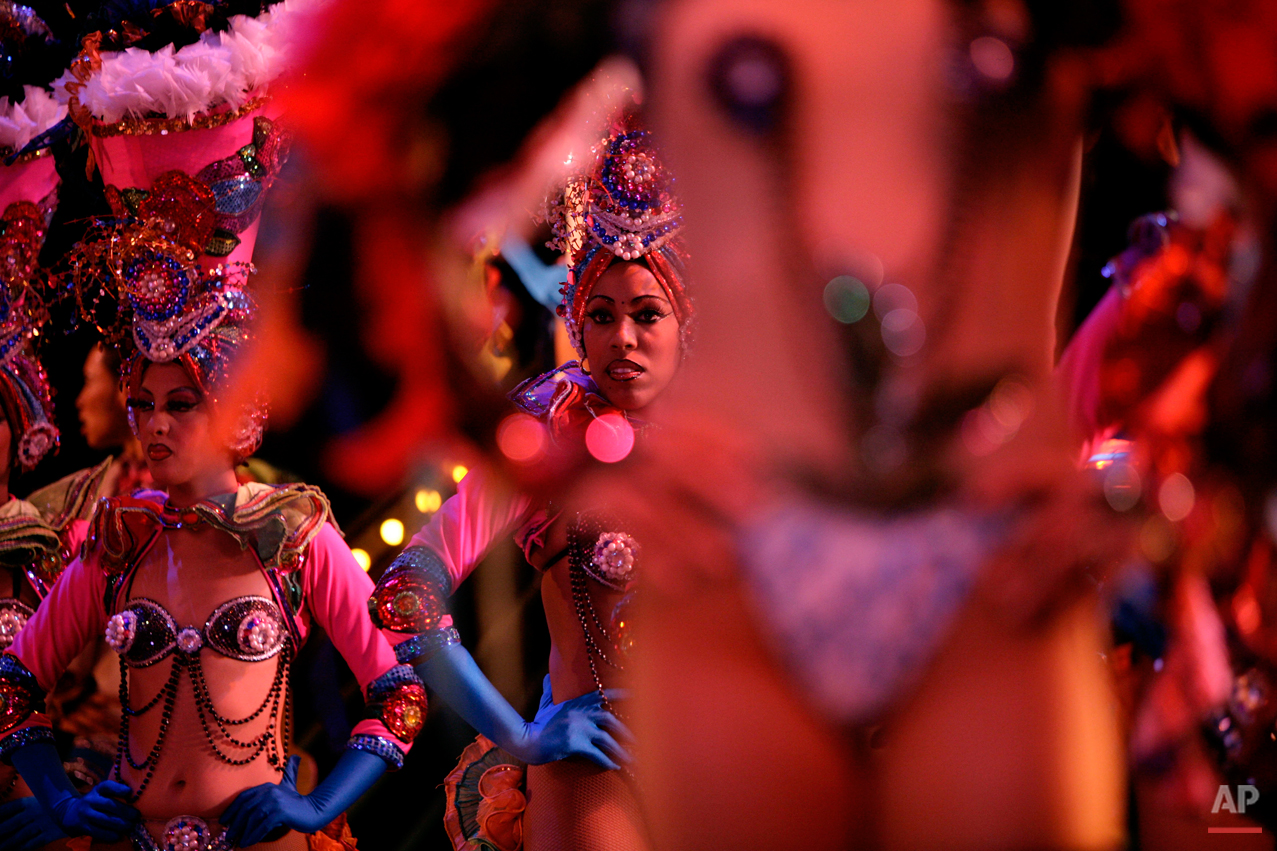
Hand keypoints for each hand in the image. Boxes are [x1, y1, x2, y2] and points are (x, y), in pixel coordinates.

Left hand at [0, 796, 69, 850]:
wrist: (82, 807)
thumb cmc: (60, 802)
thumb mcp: (43, 799)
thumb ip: (27, 805)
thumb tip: (12, 813)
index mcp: (32, 801)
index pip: (10, 808)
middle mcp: (35, 812)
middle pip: (12, 823)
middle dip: (1, 831)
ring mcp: (42, 823)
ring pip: (20, 835)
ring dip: (8, 843)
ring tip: (0, 849)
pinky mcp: (50, 833)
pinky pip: (33, 842)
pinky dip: (23, 848)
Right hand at [49, 780, 138, 841]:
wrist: (69, 812)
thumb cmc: (95, 803)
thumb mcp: (101, 794)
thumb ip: (115, 794)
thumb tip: (136, 799)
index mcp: (98, 790)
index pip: (107, 786)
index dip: (118, 788)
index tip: (129, 791)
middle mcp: (90, 800)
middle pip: (108, 804)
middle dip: (124, 811)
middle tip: (135, 816)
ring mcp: (85, 813)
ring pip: (103, 819)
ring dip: (118, 824)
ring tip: (129, 826)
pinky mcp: (81, 826)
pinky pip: (96, 831)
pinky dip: (108, 834)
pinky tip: (117, 836)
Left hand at [222, 757, 321, 847]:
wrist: (314, 810)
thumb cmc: (297, 802)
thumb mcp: (289, 785)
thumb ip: (289, 772)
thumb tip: (296, 757)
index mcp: (267, 786)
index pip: (243, 797)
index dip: (231, 809)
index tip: (224, 821)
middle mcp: (269, 791)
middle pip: (246, 808)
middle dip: (235, 823)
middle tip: (228, 836)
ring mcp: (275, 801)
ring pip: (253, 818)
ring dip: (243, 832)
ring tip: (238, 841)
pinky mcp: (281, 812)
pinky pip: (262, 826)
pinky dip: (254, 835)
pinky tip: (248, 842)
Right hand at [516, 674, 633, 768]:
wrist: (527, 740)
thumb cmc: (536, 724)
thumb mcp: (545, 704)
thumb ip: (549, 691)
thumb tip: (546, 676)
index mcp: (576, 703)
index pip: (601, 695)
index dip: (618, 695)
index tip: (633, 694)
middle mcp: (581, 713)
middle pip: (609, 718)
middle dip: (624, 729)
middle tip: (636, 739)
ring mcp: (579, 729)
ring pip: (607, 739)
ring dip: (621, 750)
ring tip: (632, 758)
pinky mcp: (576, 744)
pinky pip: (597, 754)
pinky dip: (607, 761)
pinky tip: (615, 767)